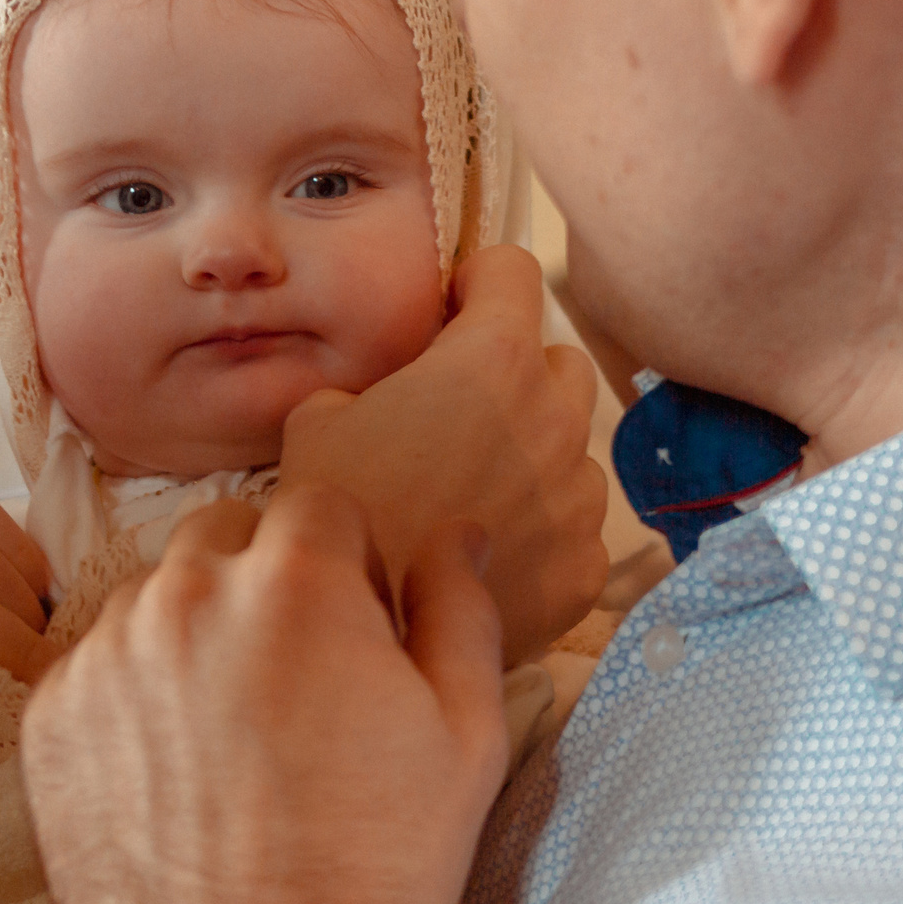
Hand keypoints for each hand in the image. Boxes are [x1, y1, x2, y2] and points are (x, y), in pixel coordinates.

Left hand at [25, 488, 508, 903]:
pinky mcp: (48, 719)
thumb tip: (456, 532)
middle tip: (297, 682)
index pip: (320, 504)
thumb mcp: (465, 737)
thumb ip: (458, 609)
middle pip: (228, 536)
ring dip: (196, 635)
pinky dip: (135, 696)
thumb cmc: (375, 872)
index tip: (359, 629)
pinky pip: (99, 666)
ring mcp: (103, 656)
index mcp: (293, 582)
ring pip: (157, 599)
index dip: (350, 561)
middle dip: (267, 581)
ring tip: (233, 738)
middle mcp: (183, 596)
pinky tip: (178, 775)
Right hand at [283, 244, 610, 662]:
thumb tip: (379, 397)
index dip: (476, 283)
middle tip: (459, 414)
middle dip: (516, 372)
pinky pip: (573, 527)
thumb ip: (367, 384)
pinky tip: (485, 556)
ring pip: (571, 447)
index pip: (513, 269)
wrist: (366, 634)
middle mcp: (555, 417)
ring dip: (531, 455)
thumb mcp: (316, 420)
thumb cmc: (333, 514)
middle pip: (558, 360)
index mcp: (492, 360)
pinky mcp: (586, 565)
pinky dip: (539, 531)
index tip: (451, 313)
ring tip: (468, 496)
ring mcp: (580, 496)